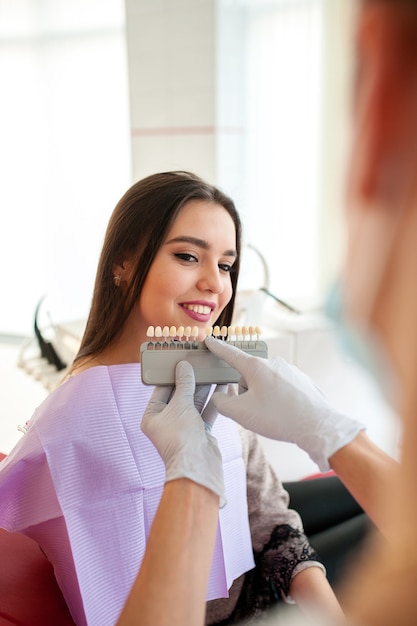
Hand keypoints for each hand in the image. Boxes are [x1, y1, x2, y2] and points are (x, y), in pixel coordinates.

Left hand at [141, 360, 225, 505]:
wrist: (198, 466)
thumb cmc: (181, 438)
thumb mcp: (181, 405)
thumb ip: (184, 384)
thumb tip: (183, 366)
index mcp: (152, 416)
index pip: (161, 390)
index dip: (171, 375)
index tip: (180, 361)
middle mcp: (167, 422)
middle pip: (179, 395)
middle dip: (190, 380)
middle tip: (199, 363)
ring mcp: (184, 427)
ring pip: (194, 402)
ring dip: (204, 388)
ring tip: (212, 371)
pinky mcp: (200, 431)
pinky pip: (206, 411)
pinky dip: (213, 400)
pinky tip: (221, 386)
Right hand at [205, 336, 363, 470]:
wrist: (318, 426)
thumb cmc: (279, 417)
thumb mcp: (240, 413)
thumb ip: (221, 403)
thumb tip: (221, 397)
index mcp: (256, 366)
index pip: (231, 354)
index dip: (218, 348)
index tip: (209, 339)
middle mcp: (274, 363)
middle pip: (248, 376)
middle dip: (246, 393)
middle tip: (255, 412)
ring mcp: (290, 371)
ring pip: (265, 383)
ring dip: (263, 398)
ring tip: (274, 416)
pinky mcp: (302, 381)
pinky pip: (281, 389)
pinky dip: (279, 401)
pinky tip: (286, 414)